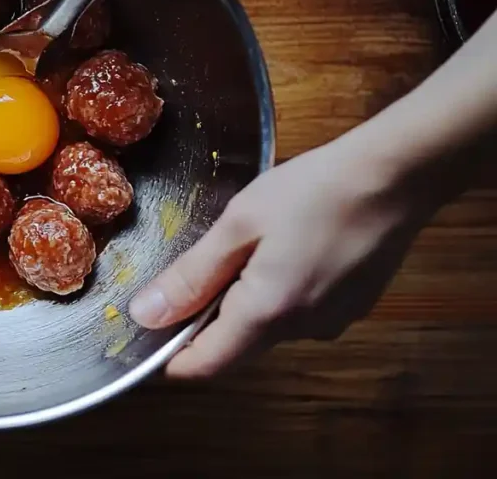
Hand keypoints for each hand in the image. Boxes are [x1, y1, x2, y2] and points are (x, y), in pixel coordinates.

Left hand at [129, 130, 439, 377]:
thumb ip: (193, 274)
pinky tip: (281, 249)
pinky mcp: (351, 308)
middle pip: (235, 348)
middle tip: (192, 271)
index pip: (205, 365)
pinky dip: (275, 294)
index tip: (148, 329)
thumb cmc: (312, 191)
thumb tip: (145, 315)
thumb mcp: (239, 224)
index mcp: (268, 313)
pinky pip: (297, 314)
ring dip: (241, 303)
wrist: (395, 176)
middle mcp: (302, 331)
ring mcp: (332, 322)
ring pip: (266, 329)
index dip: (169, 356)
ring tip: (243, 248)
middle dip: (203, 322)